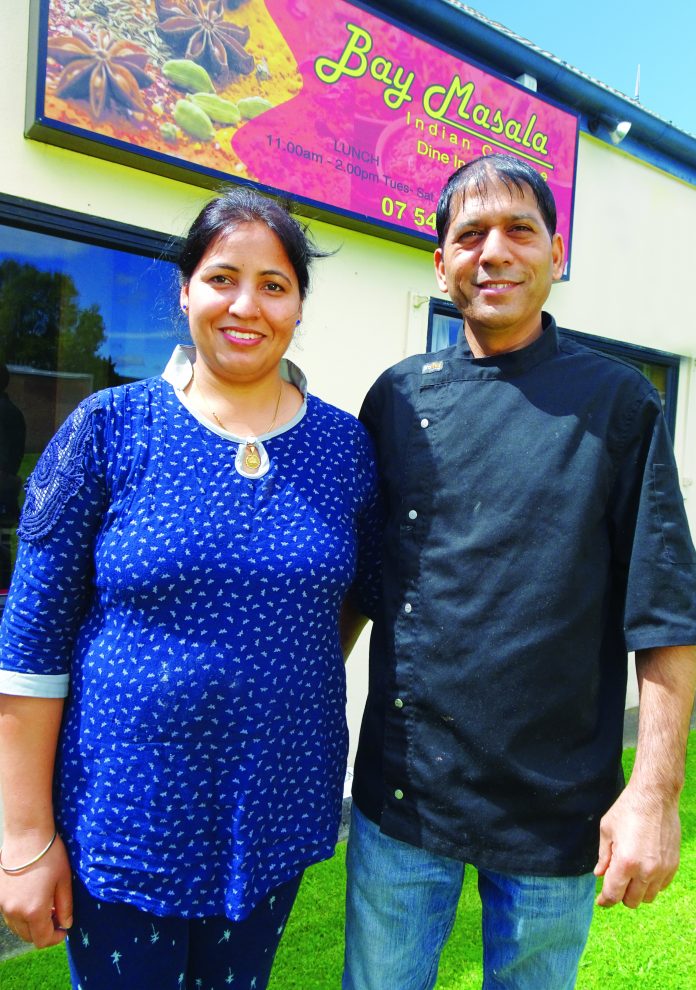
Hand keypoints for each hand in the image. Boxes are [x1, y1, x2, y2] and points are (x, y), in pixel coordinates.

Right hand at [0, 832, 72, 946]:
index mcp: (34, 911)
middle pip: (28, 936)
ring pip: (17, 927)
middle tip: (56, 916)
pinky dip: (20, 914)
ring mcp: (3, 905)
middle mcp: (15, 912)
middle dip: (43, 931)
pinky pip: (9, 915)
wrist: (26, 836)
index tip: (64, 929)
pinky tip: (31, 899)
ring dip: (31, 924)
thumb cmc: (50, 856)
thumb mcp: (64, 881)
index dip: (55, 938)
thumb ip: (65, 907)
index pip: (42, 940)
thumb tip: (67, 924)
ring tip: (45, 906)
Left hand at [594, 783, 680, 908]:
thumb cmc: (627, 810)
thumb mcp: (607, 830)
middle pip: (631, 901)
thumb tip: (599, 874)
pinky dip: (651, 884)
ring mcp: (662, 869)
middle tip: (615, 882)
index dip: (605, 900)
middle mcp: (645, 870)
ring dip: (637, 891)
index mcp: (625, 862)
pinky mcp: (673, 865)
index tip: (601, 901)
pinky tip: (644, 870)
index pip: (613, 894)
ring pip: (648, 897)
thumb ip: (603, 856)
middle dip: (620, 895)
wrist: (655, 797)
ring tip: (630, 875)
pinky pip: (661, 887)